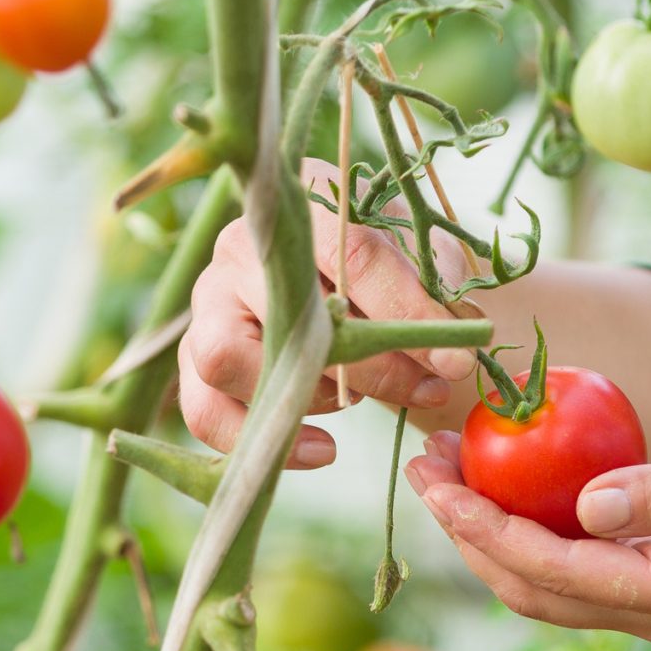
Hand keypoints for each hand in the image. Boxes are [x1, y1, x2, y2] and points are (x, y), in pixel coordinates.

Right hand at [177, 161, 482, 468]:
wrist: (350, 285)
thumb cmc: (389, 269)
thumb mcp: (424, 259)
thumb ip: (439, 288)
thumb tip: (452, 344)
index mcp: (299, 201)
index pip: (349, 253)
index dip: (406, 311)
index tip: (457, 358)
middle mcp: (239, 246)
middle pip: (283, 311)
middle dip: (367, 364)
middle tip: (426, 388)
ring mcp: (208, 303)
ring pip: (226, 360)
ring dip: (307, 394)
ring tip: (360, 400)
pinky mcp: (193, 359)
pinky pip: (205, 410)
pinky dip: (265, 440)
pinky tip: (323, 449)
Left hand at [404, 425, 650, 645]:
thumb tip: (586, 504)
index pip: (552, 569)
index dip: (483, 527)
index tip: (435, 479)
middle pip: (531, 590)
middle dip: (466, 534)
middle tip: (422, 465)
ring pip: (547, 588)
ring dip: (490, 536)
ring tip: (449, 470)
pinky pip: (578, 573)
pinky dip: (530, 535)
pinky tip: (510, 484)